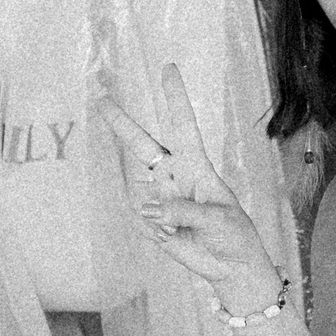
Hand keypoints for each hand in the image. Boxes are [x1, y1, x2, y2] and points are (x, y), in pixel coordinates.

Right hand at [96, 65, 279, 307]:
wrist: (230, 267)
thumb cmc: (234, 235)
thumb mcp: (220, 219)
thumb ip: (186, 211)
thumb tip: (150, 207)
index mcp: (197, 166)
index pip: (183, 126)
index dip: (175, 98)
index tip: (168, 68)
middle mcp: (174, 176)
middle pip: (143, 145)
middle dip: (122, 122)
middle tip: (101, 97)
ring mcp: (160, 198)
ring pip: (141, 192)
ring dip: (162, 215)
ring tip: (185, 230)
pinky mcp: (151, 221)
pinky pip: (144, 221)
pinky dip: (160, 232)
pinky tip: (176, 237)